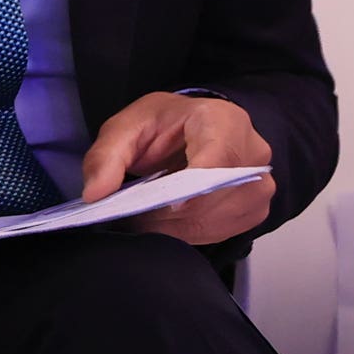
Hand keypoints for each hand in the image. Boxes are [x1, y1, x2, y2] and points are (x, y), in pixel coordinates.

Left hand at [85, 91, 273, 245]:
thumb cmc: (164, 124)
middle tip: (133, 212)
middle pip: (213, 196)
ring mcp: (260, 184)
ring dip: (174, 226)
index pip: (216, 160)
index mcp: (224, 121)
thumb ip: (105, 157)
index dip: (189, 189)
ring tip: (146, 214)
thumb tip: (94, 194)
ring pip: (216, 219)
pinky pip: (221, 231)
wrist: (193, 129)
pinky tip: (168, 220)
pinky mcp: (255, 209)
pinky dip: (188, 232)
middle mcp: (253, 152)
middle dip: (167, 211)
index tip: (162, 204)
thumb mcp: (126, 127)